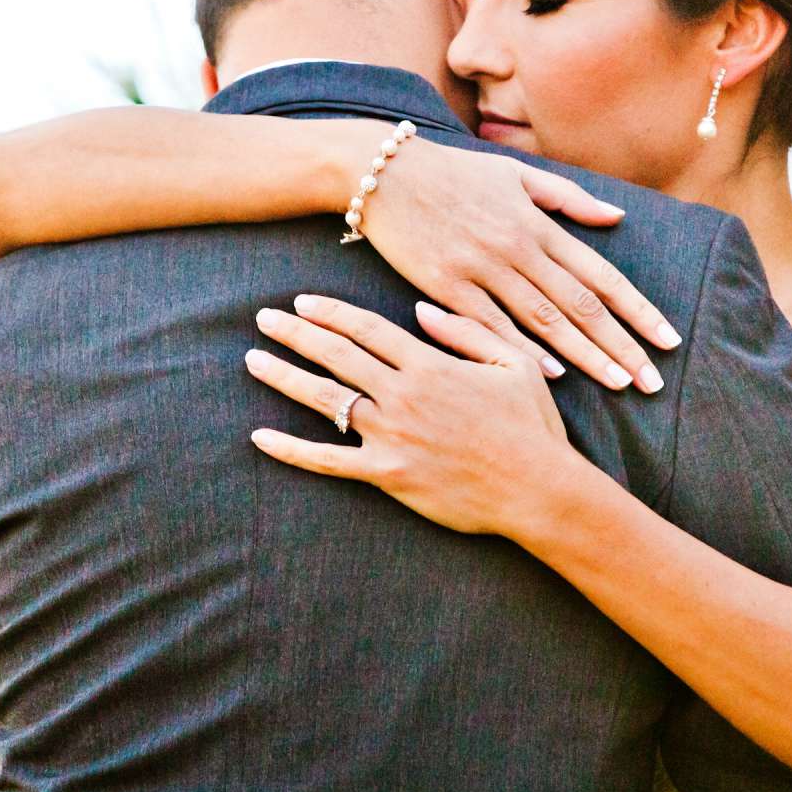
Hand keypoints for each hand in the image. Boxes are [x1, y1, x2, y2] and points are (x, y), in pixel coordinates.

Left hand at [244, 293, 585, 538]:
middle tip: (263, 318)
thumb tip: (420, 308)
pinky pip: (328, 461)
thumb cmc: (532, 426)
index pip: (367, 329)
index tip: (301, 302)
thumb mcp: (513, 363)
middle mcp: (403, 395)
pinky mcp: (387, 474)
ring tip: (254, 360)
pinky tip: (260, 437)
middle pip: (337, 355)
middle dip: (295, 333)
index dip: (330, 313)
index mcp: (430, 365)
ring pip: (326, 399)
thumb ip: (466, 330)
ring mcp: (391, 435)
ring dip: (285, 377)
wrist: (538, 489)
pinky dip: (291, 449)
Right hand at [353, 135, 678, 391]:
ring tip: (619, 384)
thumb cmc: (452, 172)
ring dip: (585, 355)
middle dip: (621, 345)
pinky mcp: (446, 285)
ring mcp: (482, 267)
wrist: (382, 171)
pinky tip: (551, 376)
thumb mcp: (515, 173)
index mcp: (539, 223)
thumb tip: (618, 216)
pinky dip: (523, 351)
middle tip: (653, 380)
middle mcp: (518, 246)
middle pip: (581, 304)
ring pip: (544, 320)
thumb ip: (568, 198)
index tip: (668, 339)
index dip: (638, 309)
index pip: (601, 274)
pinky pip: (491, 325)